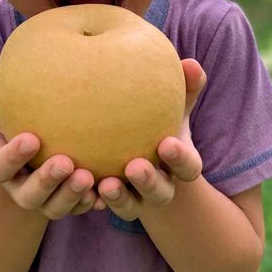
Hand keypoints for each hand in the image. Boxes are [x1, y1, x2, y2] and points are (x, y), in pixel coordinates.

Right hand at [0, 76, 100, 218]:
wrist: (31, 151)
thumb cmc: (12, 123)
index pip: (1, 167)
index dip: (14, 156)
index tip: (32, 138)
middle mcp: (19, 189)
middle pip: (29, 195)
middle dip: (47, 181)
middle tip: (65, 162)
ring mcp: (44, 200)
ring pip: (54, 207)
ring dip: (71, 195)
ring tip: (87, 177)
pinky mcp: (67, 204)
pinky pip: (78, 209)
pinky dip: (89, 203)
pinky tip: (102, 193)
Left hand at [98, 59, 205, 220]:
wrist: (134, 143)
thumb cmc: (156, 115)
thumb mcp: (171, 101)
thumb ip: (184, 85)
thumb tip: (191, 64)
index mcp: (181, 163)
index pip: (189, 167)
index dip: (181, 159)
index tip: (166, 143)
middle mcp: (161, 187)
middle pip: (161, 193)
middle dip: (149, 182)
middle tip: (134, 166)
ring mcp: (135, 198)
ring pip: (130, 207)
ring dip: (119, 198)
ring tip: (105, 183)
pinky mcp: (108, 202)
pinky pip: (100, 207)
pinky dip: (92, 202)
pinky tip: (80, 188)